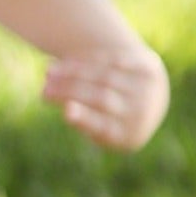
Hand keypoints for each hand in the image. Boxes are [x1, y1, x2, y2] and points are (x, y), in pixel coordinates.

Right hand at [44, 45, 168, 152]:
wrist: (151, 99)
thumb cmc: (112, 120)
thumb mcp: (99, 129)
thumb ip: (84, 120)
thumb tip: (68, 107)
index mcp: (128, 136)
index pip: (104, 126)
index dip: (85, 119)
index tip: (66, 112)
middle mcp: (141, 111)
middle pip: (101, 98)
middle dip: (70, 91)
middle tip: (44, 91)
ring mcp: (146, 88)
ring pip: (104, 76)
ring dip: (73, 72)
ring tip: (48, 72)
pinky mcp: (146, 67)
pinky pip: (111, 61)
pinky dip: (86, 60)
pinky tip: (64, 62)